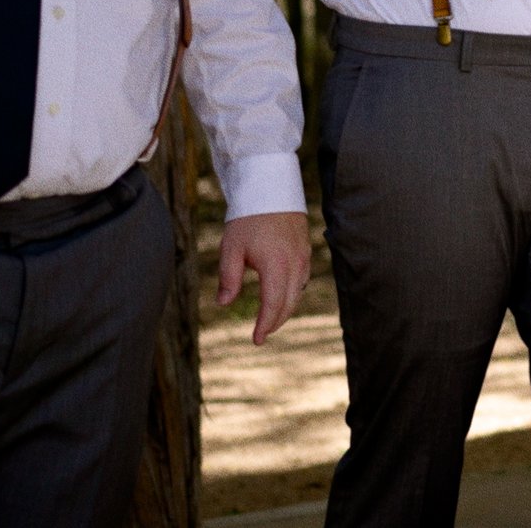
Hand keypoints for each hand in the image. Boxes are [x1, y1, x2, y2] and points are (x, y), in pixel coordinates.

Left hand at [217, 210, 310, 345]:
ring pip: (298, 293)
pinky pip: (302, 280)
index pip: (274, 304)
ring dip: (285, 309)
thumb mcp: (231, 248)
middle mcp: (295, 263)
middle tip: (261, 335)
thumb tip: (224, 303)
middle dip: (276, 322)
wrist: (271, 190)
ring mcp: (303, 257)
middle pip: (289, 303)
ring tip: (270, 319)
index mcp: (276, 265)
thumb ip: (229, 277)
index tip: (256, 340)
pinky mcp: (305, 251)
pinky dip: (292, 293)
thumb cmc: (248, 219)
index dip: (265, 325)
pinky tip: (281, 295)